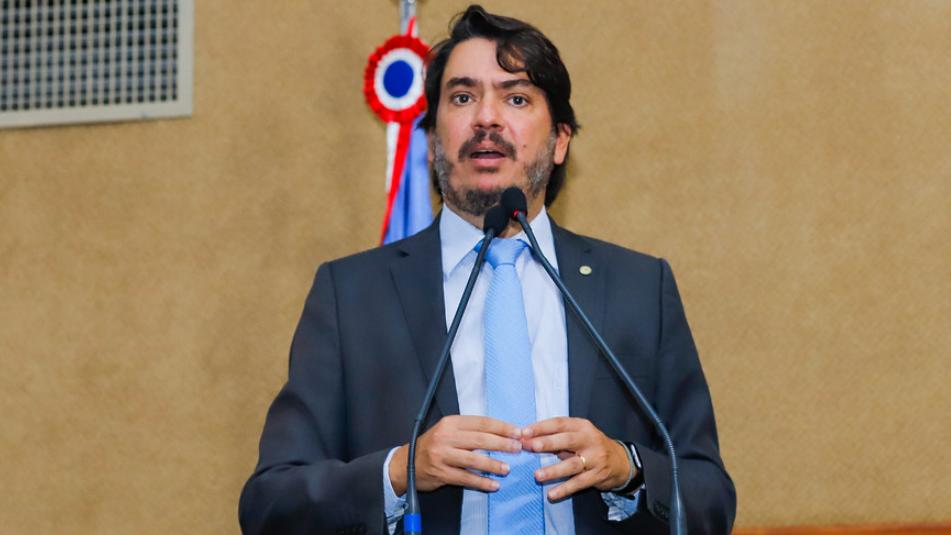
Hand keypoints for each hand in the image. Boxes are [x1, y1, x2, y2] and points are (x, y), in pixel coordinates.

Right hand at [389, 415, 522, 495]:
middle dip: (502, 444)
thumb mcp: (447, 431)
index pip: (481, 422)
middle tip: (517, 448)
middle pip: (480, 439)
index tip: (517, 431)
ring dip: (493, 464)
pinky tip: (493, 484)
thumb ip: (469, 431)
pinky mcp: (441, 473)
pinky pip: (466, 478)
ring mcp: (443, 456)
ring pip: (474, 459)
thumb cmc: (432, 445)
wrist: (406, 464)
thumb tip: (500, 433)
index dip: (501, 427)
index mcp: (450, 423)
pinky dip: (481, 482)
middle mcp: (446, 437)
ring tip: (507, 468)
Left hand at [522, 417, 631, 500]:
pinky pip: (579, 483)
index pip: (559, 423)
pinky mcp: (598, 475)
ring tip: (537, 475)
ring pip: (572, 464)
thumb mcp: (577, 435)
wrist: (620, 462)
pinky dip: (565, 489)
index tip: (524, 431)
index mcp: (582, 426)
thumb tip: (526, 439)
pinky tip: (552, 494)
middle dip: (548, 443)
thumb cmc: (591, 446)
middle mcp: (589, 440)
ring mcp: (595, 458)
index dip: (541, 427)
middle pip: (567, 440)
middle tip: (531, 446)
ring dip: (554, 470)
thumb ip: (555, 437)